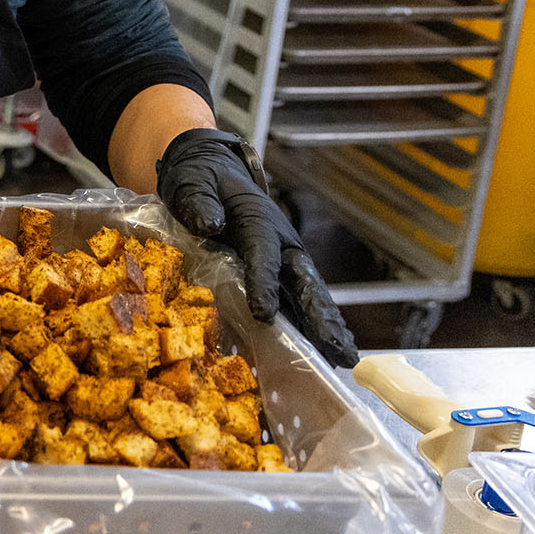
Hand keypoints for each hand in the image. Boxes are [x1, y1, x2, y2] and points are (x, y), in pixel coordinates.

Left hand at [156, 129, 357, 366]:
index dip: (265, 282)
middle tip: (338, 349)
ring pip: (308, 298)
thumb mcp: (192, 181)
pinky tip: (321, 357)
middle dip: (321, 316)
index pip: (264, 254)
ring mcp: (284, 263)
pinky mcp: (278, 277)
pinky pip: (295, 305)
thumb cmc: (200, 180)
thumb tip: (209, 223)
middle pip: (304, 282)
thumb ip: (199, 201)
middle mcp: (281, 245)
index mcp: (259, 221)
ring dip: (325, 328)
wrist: (209, 174)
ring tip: (342, 360)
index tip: (263, 313)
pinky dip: (308, 330)